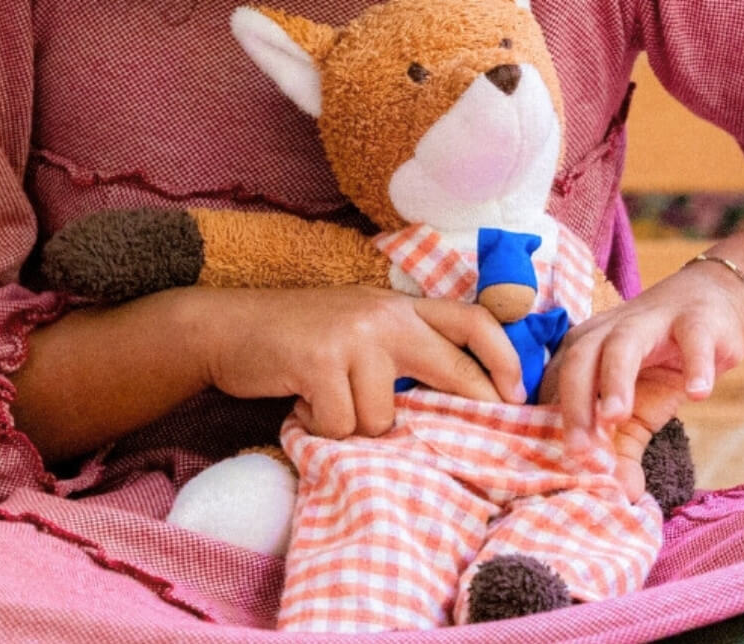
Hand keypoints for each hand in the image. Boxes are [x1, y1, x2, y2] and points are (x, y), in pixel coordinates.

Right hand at [191, 286, 522, 438]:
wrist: (227, 327)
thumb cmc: (296, 338)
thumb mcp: (358, 328)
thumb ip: (400, 347)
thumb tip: (453, 394)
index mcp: (399, 306)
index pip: (471, 320)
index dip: (503, 356)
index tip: (517, 391)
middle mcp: (384, 315)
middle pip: (450, 369)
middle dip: (468, 405)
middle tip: (471, 436)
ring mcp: (354, 336)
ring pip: (384, 416)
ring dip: (355, 425)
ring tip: (327, 404)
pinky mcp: (321, 361)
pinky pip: (342, 425)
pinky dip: (320, 428)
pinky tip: (303, 406)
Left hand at [539, 259, 743, 499]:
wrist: (712, 306)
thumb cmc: (662, 361)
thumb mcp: (639, 408)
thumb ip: (623, 449)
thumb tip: (620, 495)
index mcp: (586, 348)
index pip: (562, 384)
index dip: (558, 422)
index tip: (567, 463)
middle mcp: (610, 330)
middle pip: (581, 359)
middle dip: (575, 403)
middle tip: (581, 449)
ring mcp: (652, 321)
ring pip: (624, 345)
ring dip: (616, 380)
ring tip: (617, 417)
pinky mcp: (696, 321)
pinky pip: (693, 340)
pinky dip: (696, 365)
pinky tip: (698, 394)